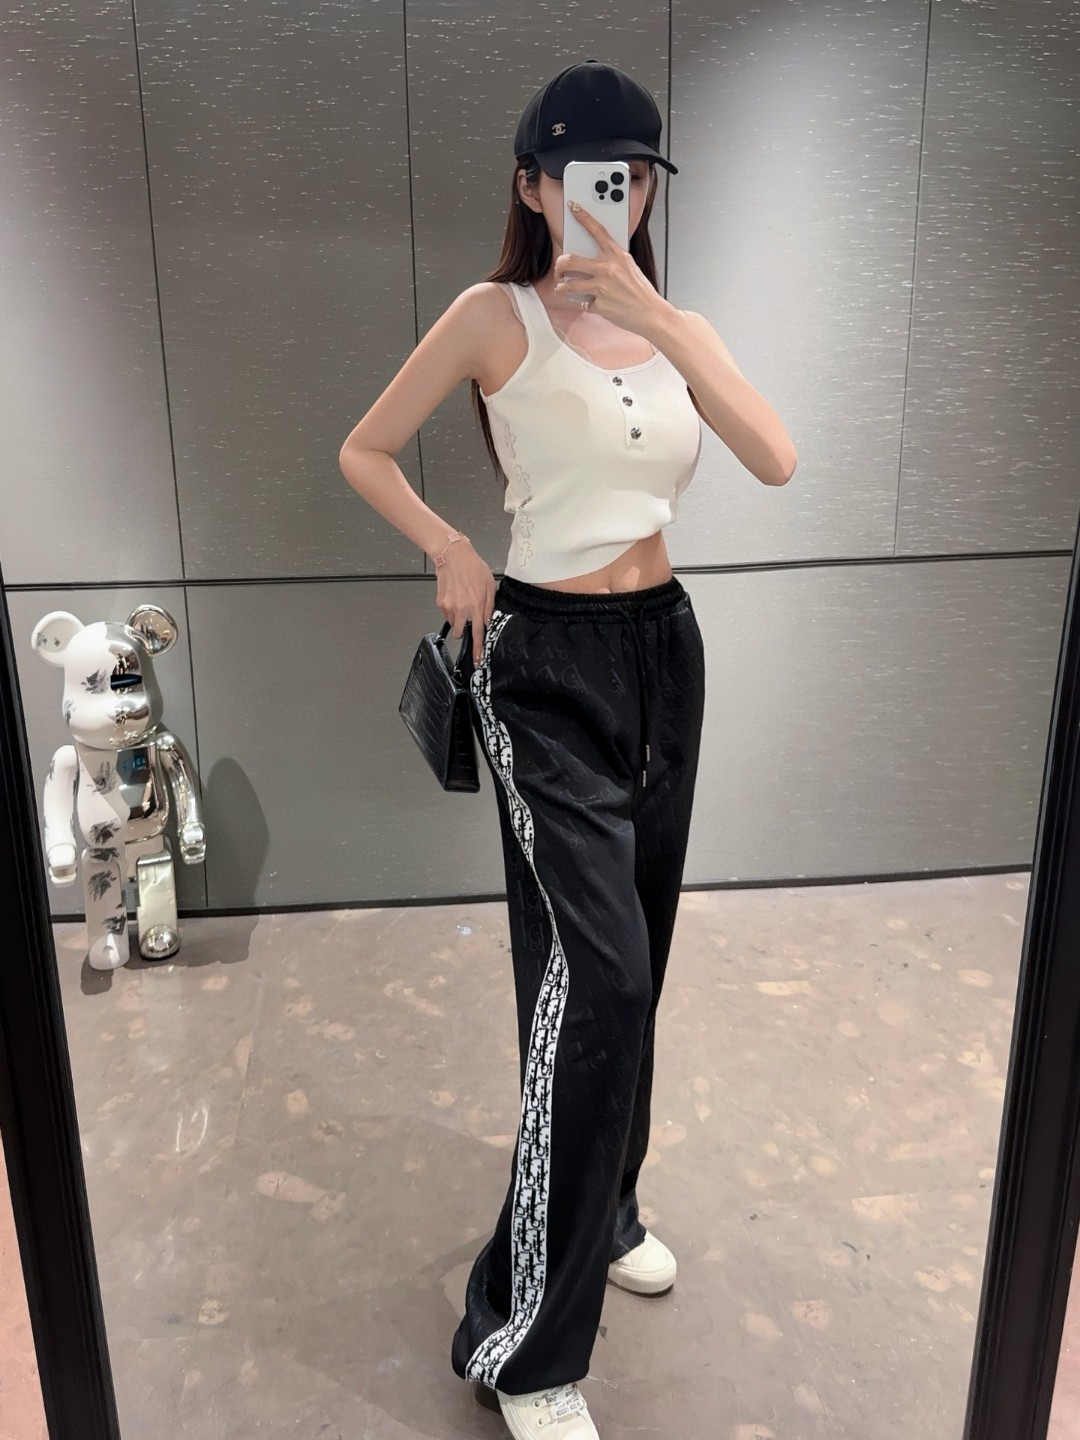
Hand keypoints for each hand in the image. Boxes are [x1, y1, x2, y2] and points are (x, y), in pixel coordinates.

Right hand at [436, 540, 496, 664]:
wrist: (453, 556)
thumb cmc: (473, 567)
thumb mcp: (489, 586)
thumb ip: (489, 606)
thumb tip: (488, 622)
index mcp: (477, 607)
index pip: (478, 634)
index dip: (478, 649)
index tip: (478, 660)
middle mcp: (462, 610)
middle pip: (461, 634)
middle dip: (465, 631)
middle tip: (468, 618)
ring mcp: (449, 607)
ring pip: (453, 624)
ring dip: (458, 619)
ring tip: (462, 603)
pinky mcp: (440, 603)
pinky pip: (446, 614)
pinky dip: (451, 610)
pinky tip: (455, 597)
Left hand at [554, 200, 669, 338]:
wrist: (650, 313)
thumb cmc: (640, 291)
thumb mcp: (629, 267)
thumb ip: (612, 261)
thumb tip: (591, 260)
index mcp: (617, 255)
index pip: (597, 230)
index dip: (583, 216)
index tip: (572, 207)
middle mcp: (607, 269)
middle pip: (570, 260)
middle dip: (559, 266)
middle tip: (559, 270)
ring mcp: (602, 287)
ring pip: (568, 285)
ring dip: (561, 288)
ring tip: (561, 288)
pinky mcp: (599, 305)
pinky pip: (582, 303)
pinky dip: (584, 304)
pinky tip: (589, 303)